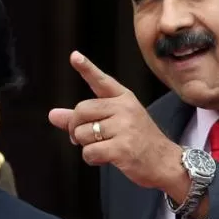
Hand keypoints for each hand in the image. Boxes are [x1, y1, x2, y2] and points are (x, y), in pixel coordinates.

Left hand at [48, 51, 188, 196]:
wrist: (166, 162)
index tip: (74, 56)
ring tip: (105, 147)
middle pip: (80, 111)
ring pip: (82, 134)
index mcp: (124, 98)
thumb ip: (84, 118)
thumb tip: (53, 115)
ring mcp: (124, 127)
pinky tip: (107, 158)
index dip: (86, 68)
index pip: (101, 81)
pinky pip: (89, 152)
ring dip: (86, 146)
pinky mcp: (122, 148)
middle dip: (75, 128)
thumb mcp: (115, 123)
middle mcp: (124, 108)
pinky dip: (92, 159)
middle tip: (84, 138)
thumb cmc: (138, 141)